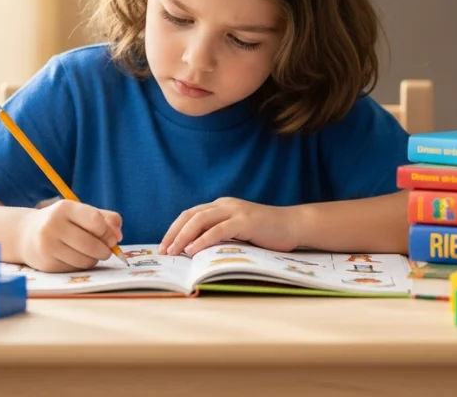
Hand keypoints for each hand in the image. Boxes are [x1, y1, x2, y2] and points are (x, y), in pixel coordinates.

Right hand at [18, 199, 121, 271]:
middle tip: (107, 250)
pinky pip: (76, 268)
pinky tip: (76, 258)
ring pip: (85, 259)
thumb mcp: (80, 213)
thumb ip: (105, 218)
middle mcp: (53, 225)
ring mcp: (48, 246)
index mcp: (64, 208)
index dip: (108, 232)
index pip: (95, 220)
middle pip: (91, 244)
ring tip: (91, 253)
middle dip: (105, 250)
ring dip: (94, 259)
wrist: (26, 234)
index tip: (112, 237)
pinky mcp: (47, 264)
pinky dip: (82, 265)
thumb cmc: (62, 222)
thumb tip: (118, 236)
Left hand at [158, 197, 299, 255]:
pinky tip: (193, 250)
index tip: (164, 246)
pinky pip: (218, 230)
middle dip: (174, 233)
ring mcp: (235, 211)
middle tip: (163, 251)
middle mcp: (225, 205)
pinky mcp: (245, 221)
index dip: (174, 229)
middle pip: (190, 215)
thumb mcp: (238, 232)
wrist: (293, 225)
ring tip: (174, 252)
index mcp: (221, 206)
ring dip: (184, 237)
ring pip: (200, 220)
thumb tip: (196, 252)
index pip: (190, 214)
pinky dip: (203, 240)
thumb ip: (220, 235)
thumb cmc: (266, 233)